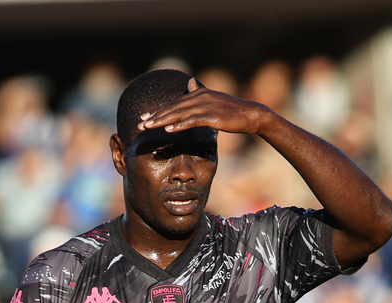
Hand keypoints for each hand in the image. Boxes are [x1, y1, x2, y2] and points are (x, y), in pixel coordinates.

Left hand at [138, 77, 268, 136]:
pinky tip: (168, 130)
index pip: (174, 103)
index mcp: (198, 94)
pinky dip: (179, 125)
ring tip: (148, 127)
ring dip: (162, 121)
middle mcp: (199, 97)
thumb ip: (199, 94)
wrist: (251, 115)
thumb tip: (189, 84)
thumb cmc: (233, 112)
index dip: (158, 111)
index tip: (145, 117)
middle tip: (140, 123)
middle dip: (155, 116)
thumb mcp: (213, 101)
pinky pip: (191, 121)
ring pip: (178, 114)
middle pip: (172, 107)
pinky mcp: (212, 116)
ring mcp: (205, 106)